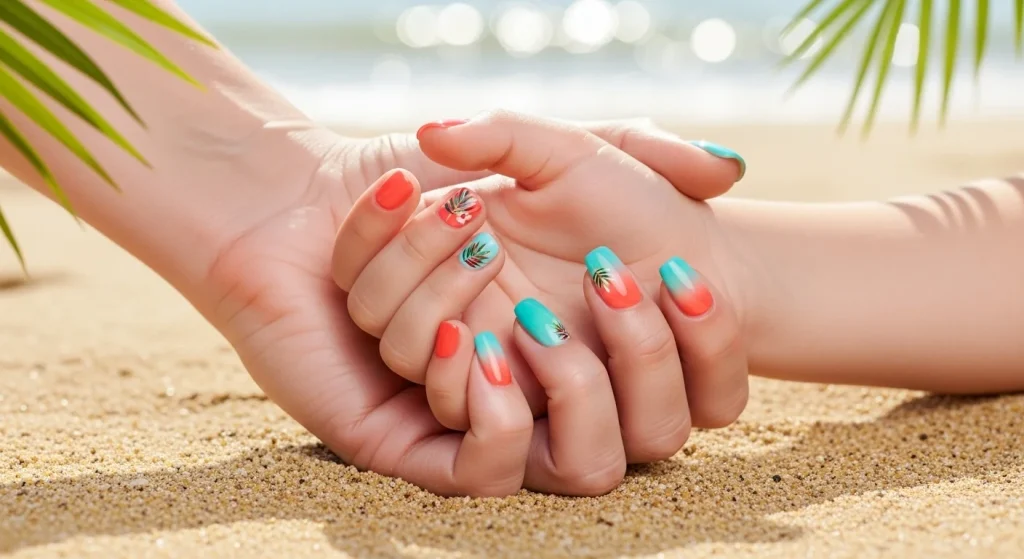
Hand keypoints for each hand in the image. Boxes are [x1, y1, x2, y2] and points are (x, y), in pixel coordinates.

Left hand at [199, 115, 744, 496]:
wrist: (313, 199)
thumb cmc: (430, 176)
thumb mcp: (553, 150)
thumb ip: (641, 146)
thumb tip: (729, 169)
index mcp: (589, 338)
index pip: (682, 385)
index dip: (702, 342)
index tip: (676, 267)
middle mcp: (545, 390)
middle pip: (645, 431)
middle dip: (645, 351)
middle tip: (611, 270)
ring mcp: (484, 422)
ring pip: (562, 449)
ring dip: (544, 357)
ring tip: (493, 264)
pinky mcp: (413, 444)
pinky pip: (479, 470)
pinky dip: (487, 417)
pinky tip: (466, 340)